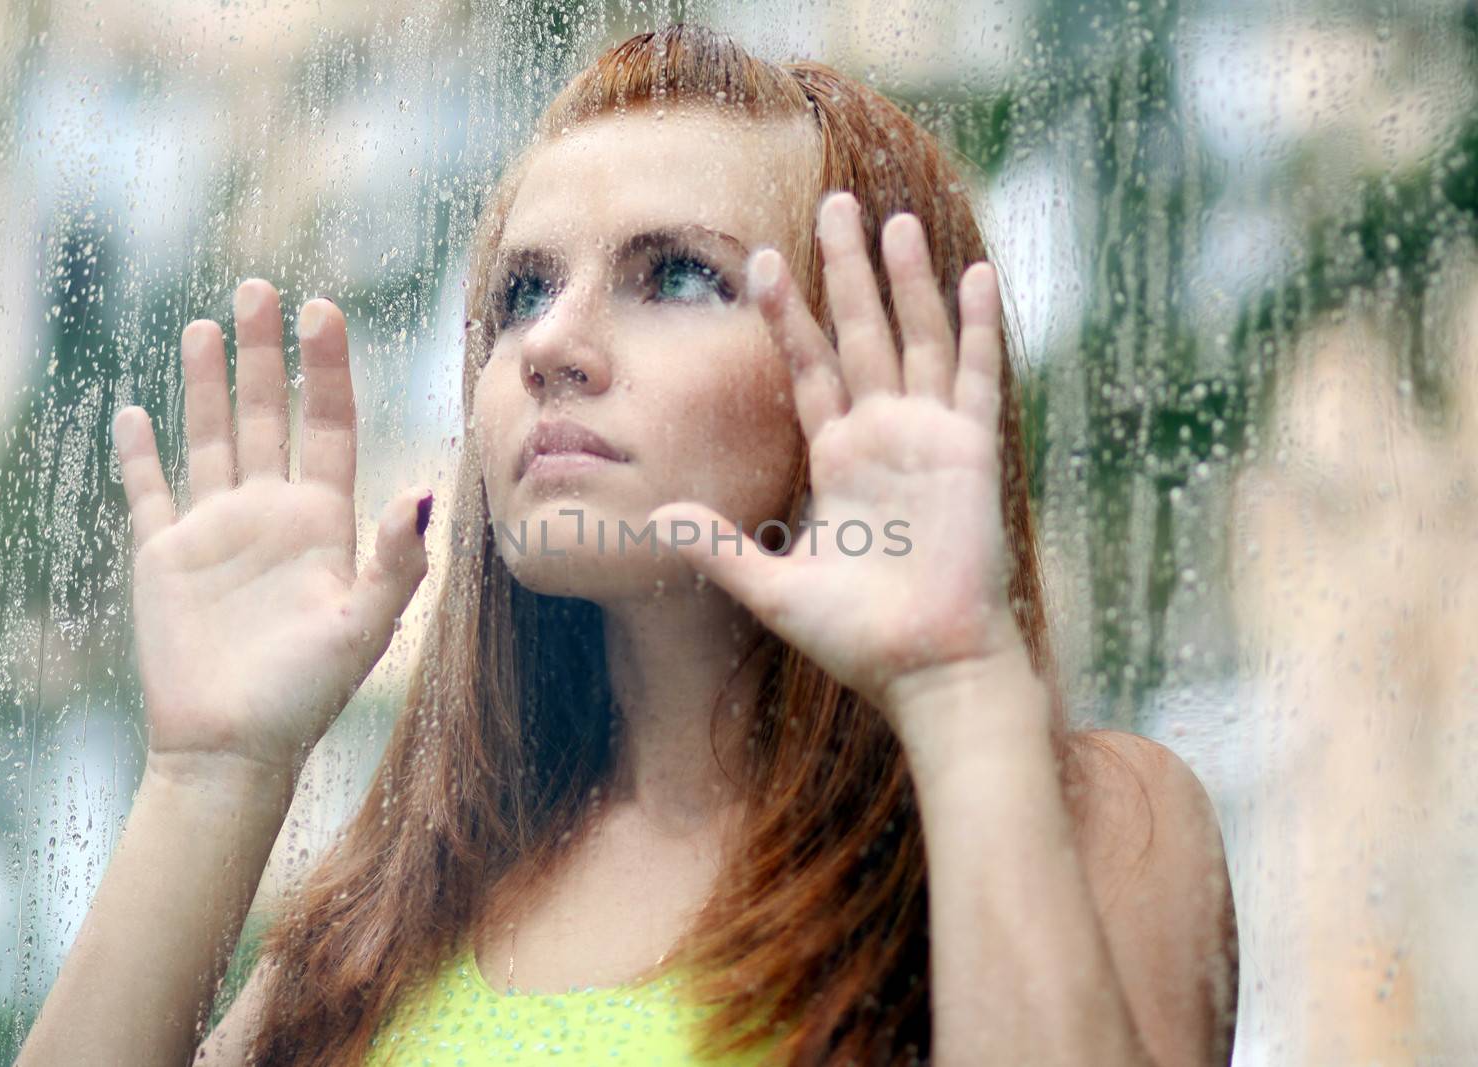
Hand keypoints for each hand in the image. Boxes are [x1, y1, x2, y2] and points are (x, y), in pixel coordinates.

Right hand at [113, 280, 431, 776]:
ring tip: (206, 325)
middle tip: (260, 288)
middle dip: (266, 353)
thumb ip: (395, 559)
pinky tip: (135, 411)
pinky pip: (150, 492)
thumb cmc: (306, 694)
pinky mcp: (165, 556)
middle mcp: (272, 515)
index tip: (324, 310)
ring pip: (212, 438)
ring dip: (209, 383)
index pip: (329, 427)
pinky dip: (140, 454)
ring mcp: (217, 531)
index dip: (328, 370)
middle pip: (269, 415)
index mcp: (323, 523)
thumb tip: (426, 490)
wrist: (233, 746)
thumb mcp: (363, 625)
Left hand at [647, 193, 1025, 728]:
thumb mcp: (772, 588)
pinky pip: (975, 376)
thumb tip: (656, 516)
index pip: (807, 366)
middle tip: (831, 204)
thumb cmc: (856, 638)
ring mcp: (930, 438)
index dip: (785, 315)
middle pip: (860, 332)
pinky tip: (975, 273)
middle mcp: (883, 435)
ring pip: (916, 338)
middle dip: (845, 270)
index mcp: (837, 458)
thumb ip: (718, 548)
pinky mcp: (971, 452)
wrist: (925, 669)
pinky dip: (977, 326)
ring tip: (893, 220)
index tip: (760, 261)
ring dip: (906, 280)